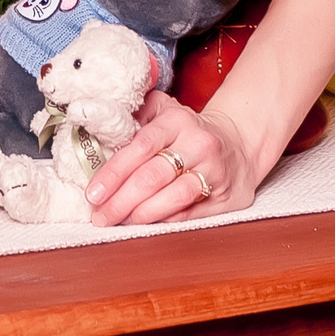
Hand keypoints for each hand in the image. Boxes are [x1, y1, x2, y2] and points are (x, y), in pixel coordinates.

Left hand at [84, 91, 263, 225]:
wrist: (241, 143)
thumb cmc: (189, 131)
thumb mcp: (164, 110)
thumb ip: (135, 115)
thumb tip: (99, 129)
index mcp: (177, 120)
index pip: (140, 146)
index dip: (114, 172)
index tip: (93, 193)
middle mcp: (198, 143)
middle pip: (153, 176)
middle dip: (120, 200)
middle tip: (100, 216)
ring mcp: (214, 171)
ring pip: (174, 196)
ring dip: (142, 214)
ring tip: (120, 221)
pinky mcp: (225, 196)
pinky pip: (190, 213)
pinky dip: (165, 220)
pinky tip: (146, 224)